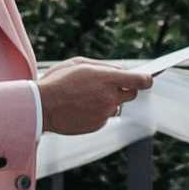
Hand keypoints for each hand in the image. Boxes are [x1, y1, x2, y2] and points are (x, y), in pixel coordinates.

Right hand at [35, 57, 154, 136]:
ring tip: (86, 97)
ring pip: (115, 107)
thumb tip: (119, 70)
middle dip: (125, 89)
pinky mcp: (97, 125)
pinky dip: (96, 112)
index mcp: (107, 79)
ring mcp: (104, 114)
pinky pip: (103, 117)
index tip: (148, 78)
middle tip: (110, 85)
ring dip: (108, 102)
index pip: (141, 81)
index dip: (147, 79)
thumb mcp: (78, 63)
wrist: (40, 107)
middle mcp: (109, 98)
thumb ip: (103, 66)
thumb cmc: (57, 81)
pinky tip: (80, 107)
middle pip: (131, 94)